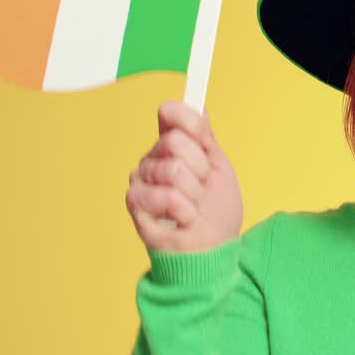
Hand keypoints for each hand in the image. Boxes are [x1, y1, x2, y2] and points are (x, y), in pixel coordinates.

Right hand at [125, 101, 243, 252]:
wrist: (212, 250)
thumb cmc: (216, 213)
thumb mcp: (219, 168)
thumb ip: (205, 137)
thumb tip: (198, 103)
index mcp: (173, 146)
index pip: (171, 113)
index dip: (188, 120)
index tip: (203, 139)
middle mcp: (153, 158)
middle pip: (175, 141)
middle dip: (201, 170)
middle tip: (202, 189)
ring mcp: (141, 179)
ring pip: (173, 170)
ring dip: (195, 195)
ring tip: (193, 208)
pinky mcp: (135, 203)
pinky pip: (167, 196)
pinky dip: (186, 212)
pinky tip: (183, 221)